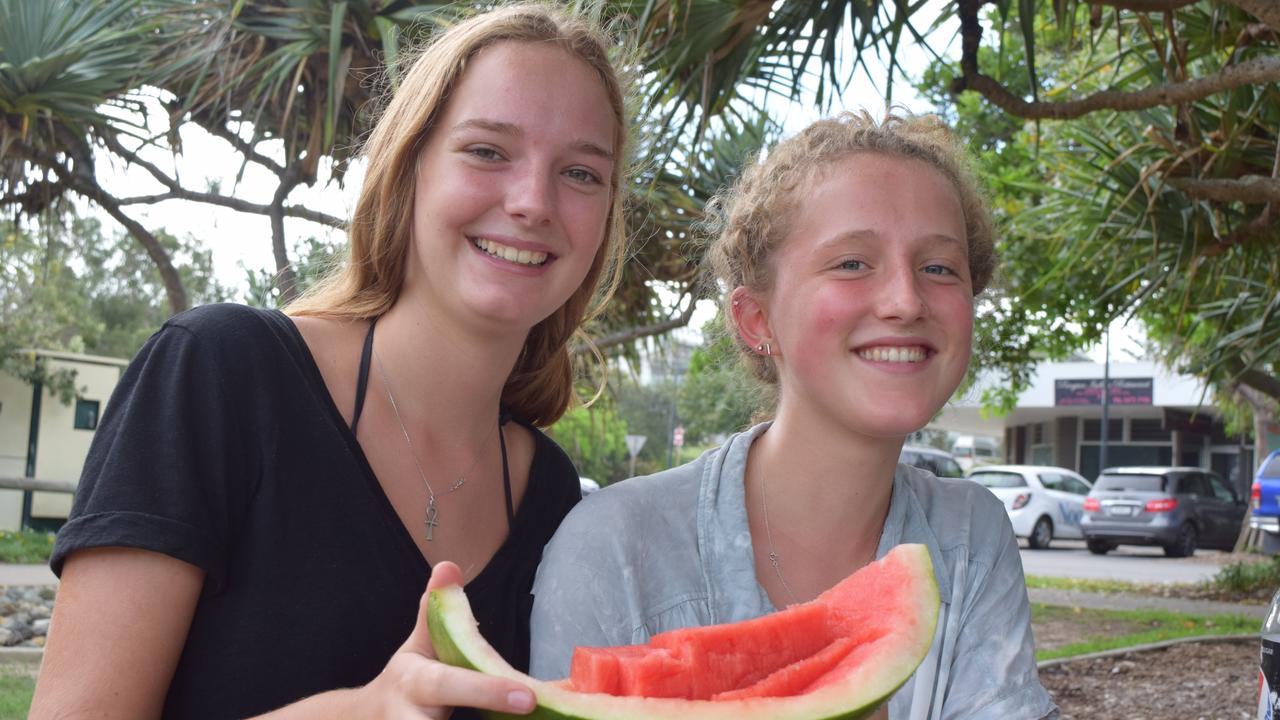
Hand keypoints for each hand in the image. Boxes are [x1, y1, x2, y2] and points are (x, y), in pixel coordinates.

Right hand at [357, 561, 536, 717]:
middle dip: (489, 714)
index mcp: (414, 682)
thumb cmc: (405, 682)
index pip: (453, 685)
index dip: (490, 690)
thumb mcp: (417, 646)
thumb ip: (437, 610)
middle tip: (530, 711)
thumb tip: (448, 566)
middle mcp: (408, 718)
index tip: (529, 697)